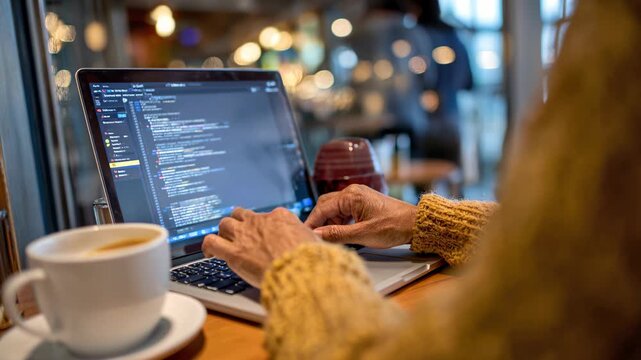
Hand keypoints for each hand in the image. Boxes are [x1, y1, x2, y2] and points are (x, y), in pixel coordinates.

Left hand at [202, 207, 318, 287]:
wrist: (299, 270)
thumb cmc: (310, 258)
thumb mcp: (314, 242)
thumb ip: (309, 238)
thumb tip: (316, 240)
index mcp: (280, 216)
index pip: (267, 215)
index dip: (264, 226)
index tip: (265, 234)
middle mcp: (260, 221)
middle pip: (241, 214)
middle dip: (239, 223)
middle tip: (240, 233)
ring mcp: (244, 235)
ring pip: (224, 224)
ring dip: (224, 232)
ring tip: (224, 241)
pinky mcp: (233, 252)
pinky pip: (211, 242)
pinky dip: (207, 246)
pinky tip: (209, 253)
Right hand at [305, 184, 416, 248]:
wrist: (415, 224)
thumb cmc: (393, 226)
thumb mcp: (363, 234)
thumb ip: (337, 234)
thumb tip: (316, 235)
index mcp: (351, 196)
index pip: (322, 208)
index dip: (311, 223)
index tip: (304, 236)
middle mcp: (352, 192)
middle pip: (325, 206)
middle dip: (319, 222)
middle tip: (315, 238)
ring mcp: (358, 197)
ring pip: (334, 209)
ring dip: (330, 223)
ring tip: (329, 239)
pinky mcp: (363, 203)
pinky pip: (344, 211)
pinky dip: (339, 222)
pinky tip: (341, 233)